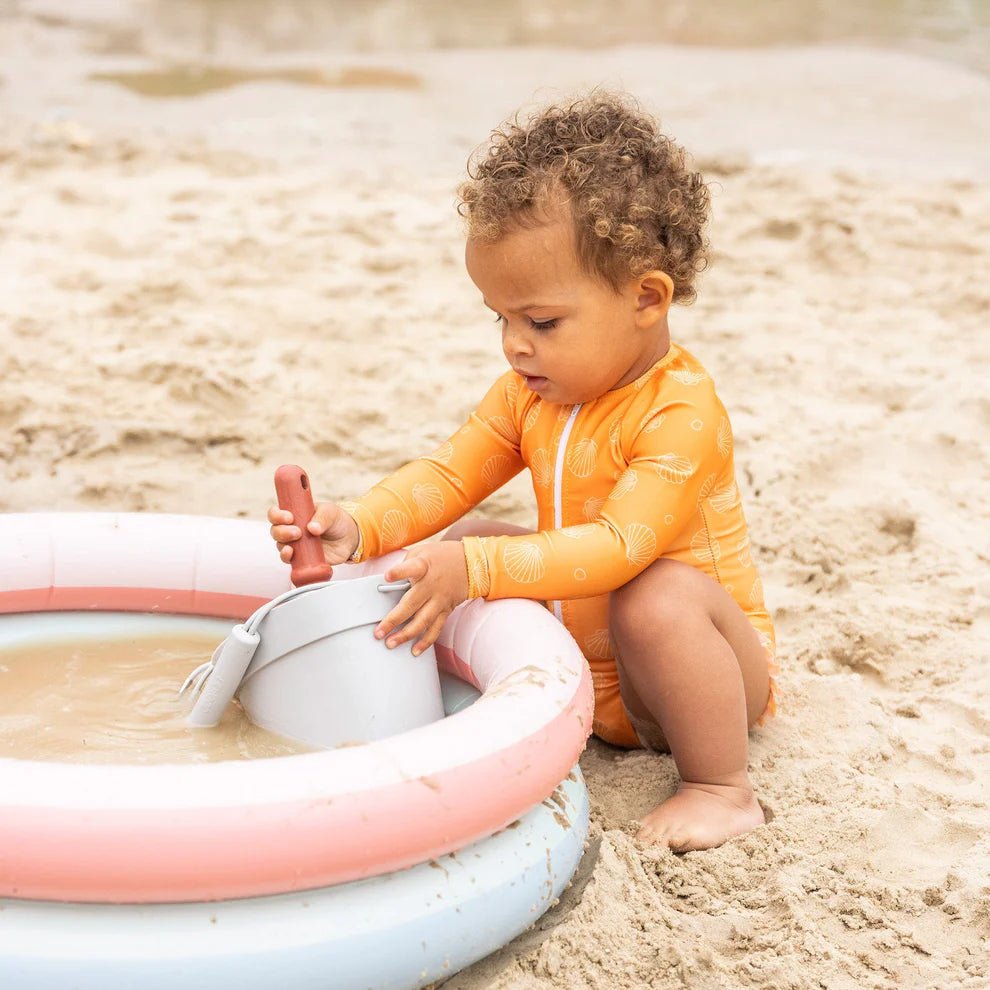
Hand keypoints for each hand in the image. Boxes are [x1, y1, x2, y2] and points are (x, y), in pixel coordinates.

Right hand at [268, 500, 359, 566]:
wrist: (350, 538)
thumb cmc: (337, 521)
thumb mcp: (331, 512)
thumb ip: (322, 517)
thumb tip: (312, 528)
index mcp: (295, 514)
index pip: (276, 513)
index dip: (277, 515)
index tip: (289, 517)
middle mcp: (291, 529)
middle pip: (275, 531)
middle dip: (282, 531)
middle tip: (298, 532)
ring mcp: (295, 544)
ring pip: (280, 545)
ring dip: (283, 545)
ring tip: (295, 544)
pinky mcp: (301, 558)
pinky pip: (289, 560)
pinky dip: (287, 558)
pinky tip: (291, 554)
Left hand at [374, 541, 468, 656]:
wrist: (472, 562)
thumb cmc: (442, 556)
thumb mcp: (422, 551)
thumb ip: (405, 565)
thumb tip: (389, 582)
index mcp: (424, 567)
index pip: (412, 568)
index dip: (399, 572)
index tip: (387, 576)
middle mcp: (432, 585)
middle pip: (412, 604)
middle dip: (394, 620)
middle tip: (378, 633)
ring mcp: (440, 600)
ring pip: (423, 621)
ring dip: (406, 635)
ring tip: (391, 644)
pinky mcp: (447, 609)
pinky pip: (436, 628)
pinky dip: (426, 641)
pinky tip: (415, 651)